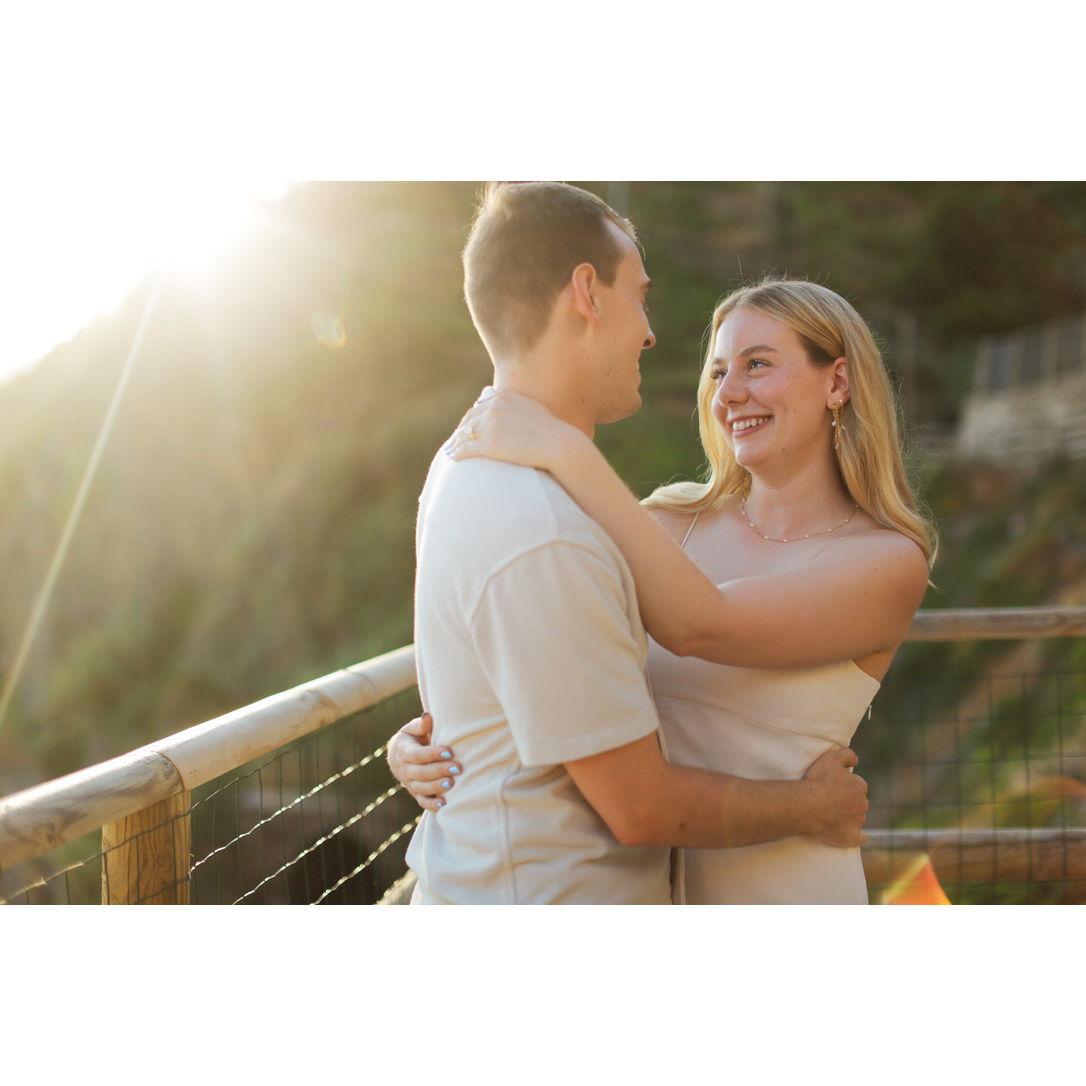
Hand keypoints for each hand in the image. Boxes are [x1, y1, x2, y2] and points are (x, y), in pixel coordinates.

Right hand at [387, 712, 461, 812]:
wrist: (397, 756)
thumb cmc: (412, 738)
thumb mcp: (412, 729)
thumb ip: (421, 725)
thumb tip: (428, 716)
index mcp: (404, 752)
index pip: (418, 754)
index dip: (432, 754)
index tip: (449, 751)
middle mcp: (405, 769)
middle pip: (421, 772)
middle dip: (439, 771)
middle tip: (457, 768)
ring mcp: (410, 783)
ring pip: (421, 788)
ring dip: (436, 787)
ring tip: (452, 784)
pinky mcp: (416, 793)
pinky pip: (422, 801)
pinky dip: (432, 805)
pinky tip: (444, 804)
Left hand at [445, 389, 587, 472]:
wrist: (560, 445)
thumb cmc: (554, 433)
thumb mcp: (536, 410)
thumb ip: (521, 408)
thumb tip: (517, 411)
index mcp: (505, 398)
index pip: (481, 406)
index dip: (472, 418)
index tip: (468, 428)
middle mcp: (495, 407)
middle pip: (469, 419)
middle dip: (461, 430)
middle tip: (456, 440)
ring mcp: (490, 425)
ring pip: (464, 433)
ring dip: (456, 442)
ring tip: (451, 451)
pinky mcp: (489, 444)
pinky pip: (466, 448)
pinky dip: (457, 453)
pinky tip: (453, 459)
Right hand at [804, 746, 869, 847]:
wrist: (810, 805)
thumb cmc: (819, 781)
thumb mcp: (831, 758)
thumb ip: (847, 755)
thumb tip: (855, 759)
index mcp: (860, 786)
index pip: (855, 783)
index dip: (843, 783)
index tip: (832, 784)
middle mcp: (862, 804)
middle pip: (858, 801)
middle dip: (848, 800)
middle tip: (830, 798)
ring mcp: (857, 821)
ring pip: (858, 817)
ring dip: (851, 815)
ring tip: (833, 814)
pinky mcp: (850, 836)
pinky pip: (860, 838)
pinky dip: (861, 837)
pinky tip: (862, 837)